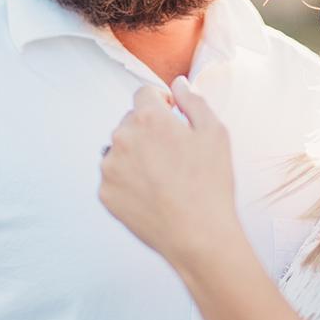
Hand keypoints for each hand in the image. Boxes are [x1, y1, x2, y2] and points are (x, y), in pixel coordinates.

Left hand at [98, 76, 239, 273]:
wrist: (197, 234)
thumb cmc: (209, 185)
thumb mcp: (215, 133)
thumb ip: (193, 102)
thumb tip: (179, 84)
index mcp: (148, 120)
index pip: (144, 94)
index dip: (161, 102)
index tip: (172, 116)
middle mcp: (121, 139)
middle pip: (130, 122)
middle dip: (148, 131)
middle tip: (173, 155)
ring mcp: (109, 167)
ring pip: (120, 151)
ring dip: (136, 156)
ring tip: (163, 178)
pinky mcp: (104, 193)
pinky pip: (114, 177)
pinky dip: (128, 181)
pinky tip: (152, 194)